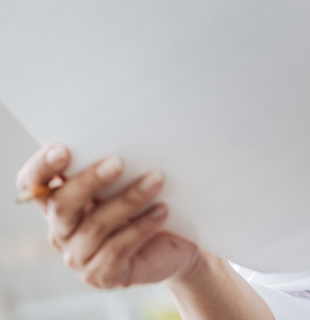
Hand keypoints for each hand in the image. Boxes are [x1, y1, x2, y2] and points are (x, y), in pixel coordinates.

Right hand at [15, 145, 199, 288]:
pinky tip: (162, 210)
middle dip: (89, 181)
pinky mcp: (102, 274)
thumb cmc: (147, 205)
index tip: (63, 149)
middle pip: (62, 205)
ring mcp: (79, 255)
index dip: (42, 168)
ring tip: (157, 180)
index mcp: (59, 202)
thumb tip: (127, 135)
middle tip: (118, 162)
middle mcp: (62, 230)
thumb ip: (116, 166)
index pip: (33, 184)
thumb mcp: (130, 183)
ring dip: (128, 199)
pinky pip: (117, 249)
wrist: (175, 247)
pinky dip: (141, 227)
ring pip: (96, 226)